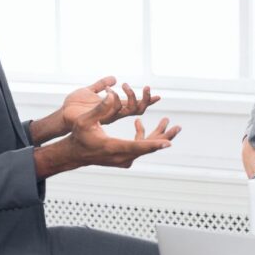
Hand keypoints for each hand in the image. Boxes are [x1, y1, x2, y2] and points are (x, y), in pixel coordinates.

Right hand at [35, 93, 179, 177]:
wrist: (75, 153)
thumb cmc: (78, 135)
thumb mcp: (84, 120)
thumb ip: (99, 108)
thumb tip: (112, 95)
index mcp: (113, 148)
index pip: (137, 147)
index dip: (153, 144)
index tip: (168, 143)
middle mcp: (121, 157)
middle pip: (148, 148)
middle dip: (164, 136)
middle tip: (178, 127)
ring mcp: (124, 160)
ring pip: (146, 148)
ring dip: (157, 134)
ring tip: (167, 121)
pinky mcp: (125, 159)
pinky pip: (140, 148)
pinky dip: (144, 136)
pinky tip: (138, 122)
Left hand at [61, 77, 159, 130]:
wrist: (62, 114)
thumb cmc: (74, 105)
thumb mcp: (89, 90)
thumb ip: (101, 84)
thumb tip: (113, 78)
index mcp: (113, 107)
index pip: (135, 106)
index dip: (147, 101)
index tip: (159, 96)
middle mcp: (114, 113)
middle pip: (137, 109)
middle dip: (145, 99)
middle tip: (146, 87)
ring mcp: (108, 116)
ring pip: (129, 109)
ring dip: (131, 95)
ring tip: (124, 85)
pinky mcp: (101, 117)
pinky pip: (115, 109)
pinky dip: (114, 98)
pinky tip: (108, 90)